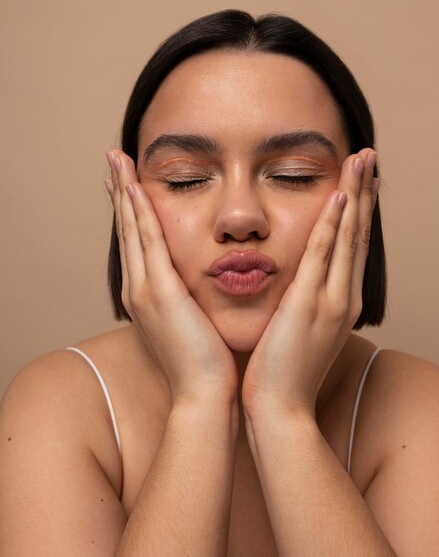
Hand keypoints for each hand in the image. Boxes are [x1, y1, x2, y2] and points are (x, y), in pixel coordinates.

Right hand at [105, 150, 238, 408]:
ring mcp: (146, 290)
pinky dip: (140, 214)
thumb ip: (192, 303)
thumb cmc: (206, 365)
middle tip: (114, 160)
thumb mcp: (194, 326)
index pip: (139, 244)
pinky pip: (149, 243)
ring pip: (133, 230)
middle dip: (121, 194)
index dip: (131, 212)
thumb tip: (201, 288)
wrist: (204, 396)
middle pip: (128, 231)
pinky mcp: (162, 293)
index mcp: (150, 297)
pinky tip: (136, 188)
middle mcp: (140, 289)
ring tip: (117, 160)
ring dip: (125, 193)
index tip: (128, 184)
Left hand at [241, 149, 378, 420]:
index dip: (357, 212)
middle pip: (357, 235)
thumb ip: (302, 306)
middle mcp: (342, 297)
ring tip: (362, 159)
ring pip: (347, 237)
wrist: (280, 410)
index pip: (349, 248)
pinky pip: (323, 255)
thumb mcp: (299, 333)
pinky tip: (340, 196)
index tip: (359, 182)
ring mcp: (330, 300)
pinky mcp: (310, 305)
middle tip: (368, 155)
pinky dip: (334, 225)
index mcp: (337, 302)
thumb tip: (296, 288)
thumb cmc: (283, 374)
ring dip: (355, 195)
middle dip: (364, 193)